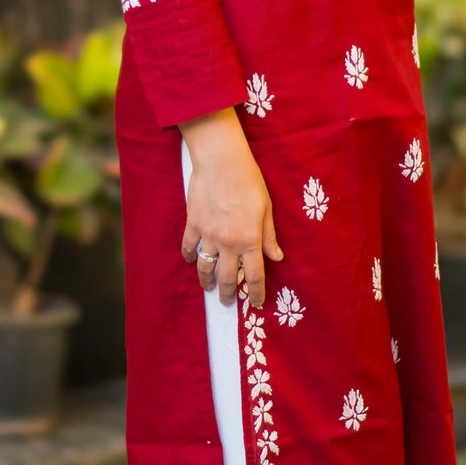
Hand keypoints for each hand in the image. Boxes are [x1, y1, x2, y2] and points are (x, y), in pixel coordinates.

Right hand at [179, 109, 282, 305]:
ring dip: (206, 281)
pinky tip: (191, 260)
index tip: (256, 303)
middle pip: (227, 278)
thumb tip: (277, 257)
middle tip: (227, 302)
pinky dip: (189, 256)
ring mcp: (208, 234)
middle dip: (228, 294)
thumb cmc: (248, 180)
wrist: (221, 161)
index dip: (256, 293)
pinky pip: (189, 246)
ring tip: (209, 288)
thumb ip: (269, 236)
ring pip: (205, 267)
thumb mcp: (266, 208)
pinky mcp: (193, 224)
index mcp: (250, 239)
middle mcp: (228, 242)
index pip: (254, 275)